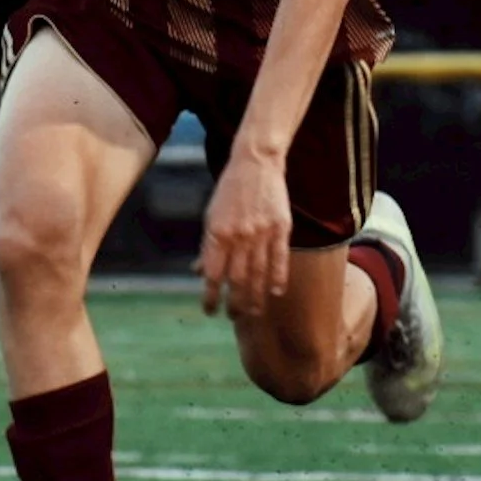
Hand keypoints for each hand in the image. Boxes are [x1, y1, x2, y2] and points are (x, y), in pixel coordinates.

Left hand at [198, 153, 291, 316]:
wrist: (255, 163)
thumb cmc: (229, 191)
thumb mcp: (211, 216)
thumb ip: (208, 246)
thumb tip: (199, 272)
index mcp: (217, 233)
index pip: (213, 275)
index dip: (211, 296)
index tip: (210, 311)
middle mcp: (239, 236)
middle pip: (237, 280)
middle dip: (235, 303)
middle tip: (233, 316)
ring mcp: (261, 233)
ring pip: (258, 274)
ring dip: (255, 297)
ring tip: (253, 313)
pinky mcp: (281, 228)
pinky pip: (280, 259)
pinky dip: (278, 278)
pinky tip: (276, 292)